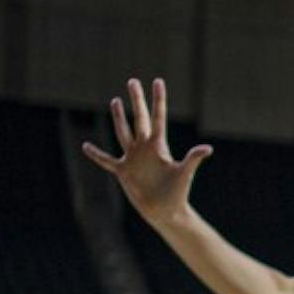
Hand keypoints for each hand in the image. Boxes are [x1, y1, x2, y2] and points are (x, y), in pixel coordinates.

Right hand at [81, 78, 213, 225]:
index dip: (158, 100)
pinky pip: (106, 160)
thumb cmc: (177, 193)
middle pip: (139, 118)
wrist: (165, 211)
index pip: (158, 117)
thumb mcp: (184, 173)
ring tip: (115, 101)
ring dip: (118, 117)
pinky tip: (85, 146)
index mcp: (158, 146)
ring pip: (123, 132)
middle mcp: (145, 148)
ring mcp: (132, 158)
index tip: (158, 81)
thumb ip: (193, 159)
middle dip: (136, 100)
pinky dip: (96, 154)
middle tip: (133, 81)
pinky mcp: (123, 171)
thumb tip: (208, 148)